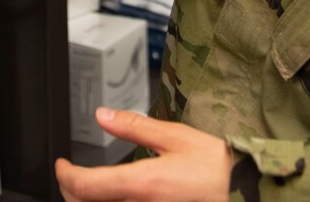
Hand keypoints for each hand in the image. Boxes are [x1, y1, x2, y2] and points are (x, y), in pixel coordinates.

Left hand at [55, 108, 231, 201]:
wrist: (247, 194)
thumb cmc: (219, 170)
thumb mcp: (177, 138)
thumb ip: (135, 128)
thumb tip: (103, 116)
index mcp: (142, 184)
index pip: (84, 186)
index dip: (65, 175)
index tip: (61, 165)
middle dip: (72, 190)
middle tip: (72, 175)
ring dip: (90, 200)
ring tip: (91, 186)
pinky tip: (117, 196)